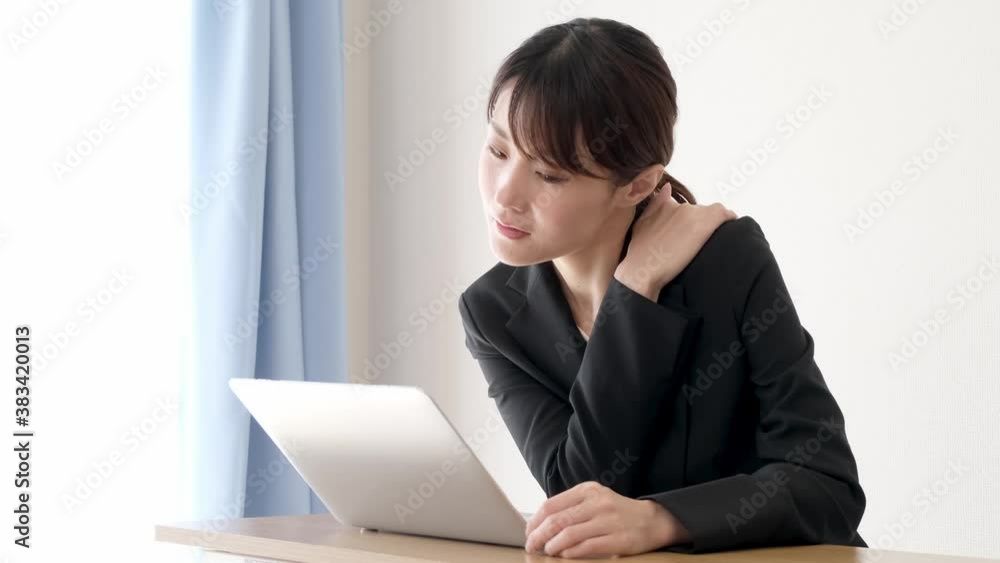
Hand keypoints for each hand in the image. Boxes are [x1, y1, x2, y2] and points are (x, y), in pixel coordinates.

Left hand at [524, 481, 689, 557]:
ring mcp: (609, 520)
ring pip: (570, 534)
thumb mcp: (594, 499)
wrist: (653, 520)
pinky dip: (571, 552)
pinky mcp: (618, 539)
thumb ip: (571, 506)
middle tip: (531, 546)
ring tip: (547, 551)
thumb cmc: (616, 512)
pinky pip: (587, 546)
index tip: (528, 532)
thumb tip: (539, 523)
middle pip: (557, 520)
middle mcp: (597, 502)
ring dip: (552, 546)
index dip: (535, 520)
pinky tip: (564, 555)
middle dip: (539, 535)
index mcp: (588, 490)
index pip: (552, 504)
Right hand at [615, 183, 737, 298]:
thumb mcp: (642, 224)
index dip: (688, 219)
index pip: (683, 206)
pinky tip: (730, 229)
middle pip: (699, 212)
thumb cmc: (639, 252)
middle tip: (695, 244)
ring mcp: (694, 213)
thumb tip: (667, 188)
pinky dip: (729, 220)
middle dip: (699, 225)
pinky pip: (725, 215)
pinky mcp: (705, 222)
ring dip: (711, 226)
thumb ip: (655, 205)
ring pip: (711, 215)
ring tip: (708, 243)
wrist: (644, 267)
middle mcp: (681, 206)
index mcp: (665, 205)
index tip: (688, 232)